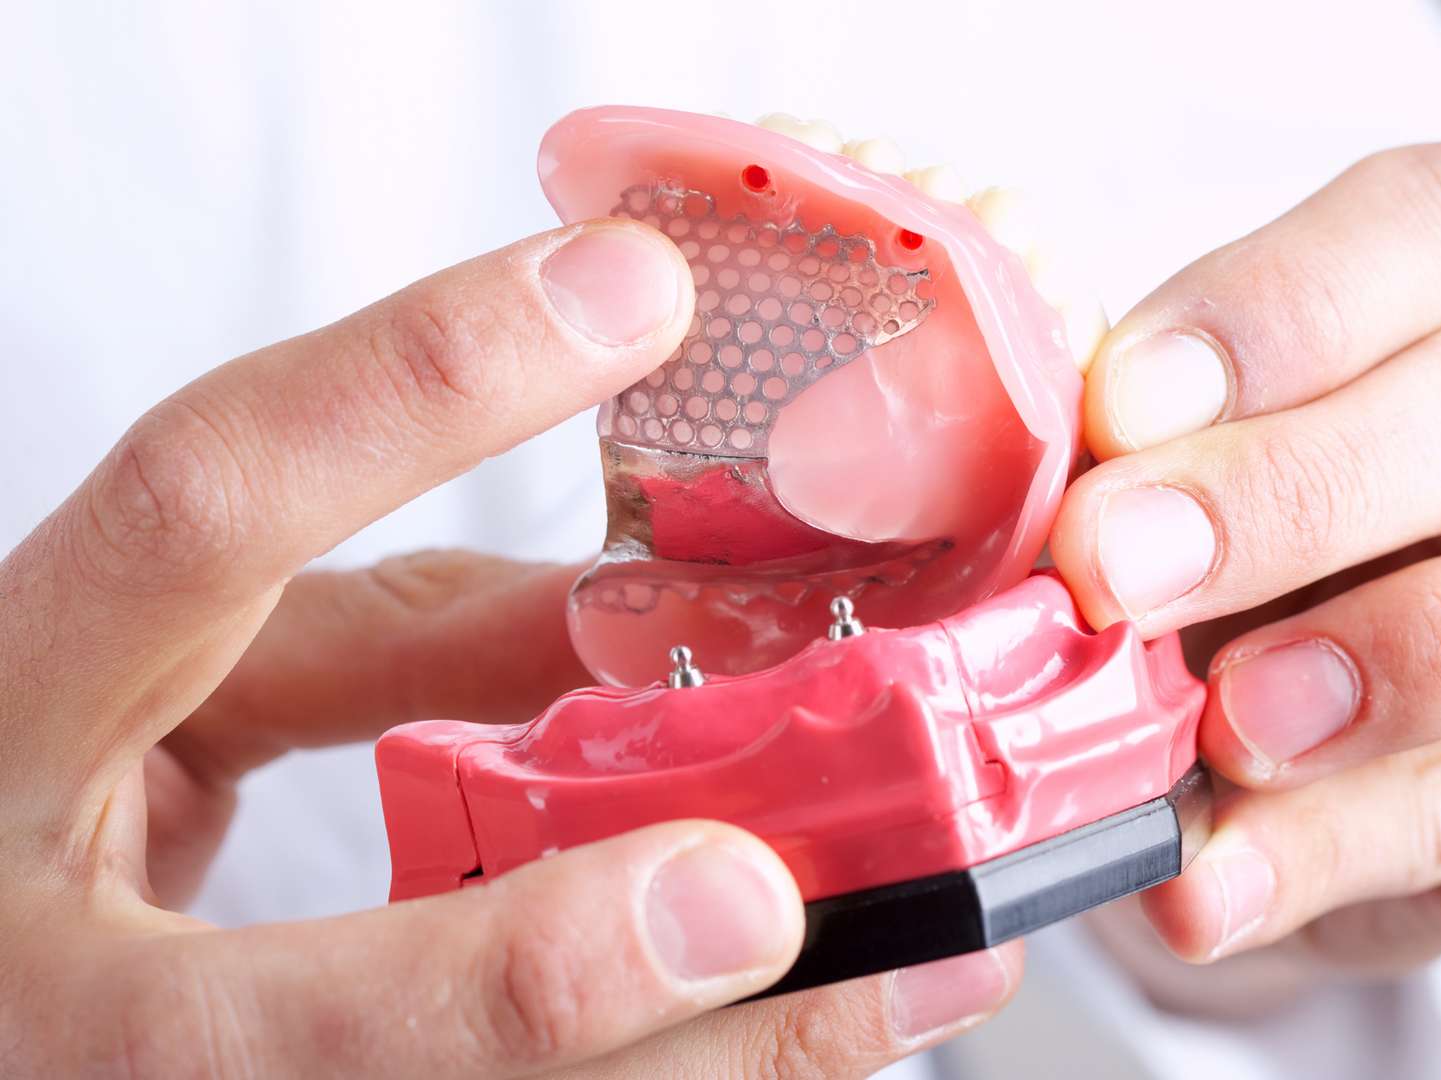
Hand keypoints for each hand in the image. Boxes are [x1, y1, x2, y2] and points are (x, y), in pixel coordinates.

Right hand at [0, 220, 1017, 1075]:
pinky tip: (803, 1030)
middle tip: (755, 897)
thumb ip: (405, 636)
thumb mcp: (203, 670)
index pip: (194, 511)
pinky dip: (662, 1079)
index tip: (631, 296)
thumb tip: (656, 598)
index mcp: (6, 710)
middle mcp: (30, 951)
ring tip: (899, 984)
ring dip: (680, 1068)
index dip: (408, 395)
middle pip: (256, 1017)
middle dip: (523, 976)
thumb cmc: (57, 791)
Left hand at [1047, 145, 1440, 1016]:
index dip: (1276, 311)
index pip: (1440, 226)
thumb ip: (1155, 439)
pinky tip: (1213, 877)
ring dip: (1374, 664)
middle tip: (1118, 568)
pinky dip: (1339, 846)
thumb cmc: (1280, 512)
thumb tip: (1048, 490)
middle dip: (1291, 493)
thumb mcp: (1213, 437)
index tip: (1118, 404)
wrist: (1353, 694)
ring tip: (1217, 725)